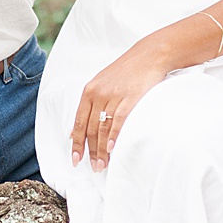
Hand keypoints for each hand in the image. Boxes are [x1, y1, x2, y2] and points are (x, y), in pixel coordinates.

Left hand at [71, 43, 168, 170]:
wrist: (148, 55)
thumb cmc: (126, 72)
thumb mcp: (101, 84)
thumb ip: (89, 106)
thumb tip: (73, 132)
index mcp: (89, 91)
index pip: (79, 123)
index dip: (77, 143)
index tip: (76, 160)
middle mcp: (99, 93)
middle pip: (91, 128)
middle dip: (91, 151)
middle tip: (94, 167)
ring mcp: (115, 95)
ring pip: (103, 128)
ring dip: (102, 149)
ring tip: (102, 164)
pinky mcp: (131, 97)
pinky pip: (119, 120)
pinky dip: (114, 135)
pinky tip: (111, 149)